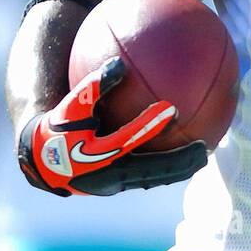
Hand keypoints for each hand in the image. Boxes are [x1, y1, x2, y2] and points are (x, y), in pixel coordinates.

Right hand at [18, 56, 206, 195]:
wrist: (46, 163)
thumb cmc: (61, 129)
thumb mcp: (71, 108)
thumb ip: (92, 87)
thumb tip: (119, 64)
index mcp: (95, 154)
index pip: (126, 138)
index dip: (148, 125)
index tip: (172, 109)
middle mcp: (108, 175)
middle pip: (150, 171)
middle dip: (177, 162)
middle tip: (203, 150)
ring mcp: (117, 185)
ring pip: (155, 179)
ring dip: (179, 170)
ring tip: (204, 156)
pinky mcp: (122, 186)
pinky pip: (151, 176)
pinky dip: (170, 168)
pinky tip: (188, 154)